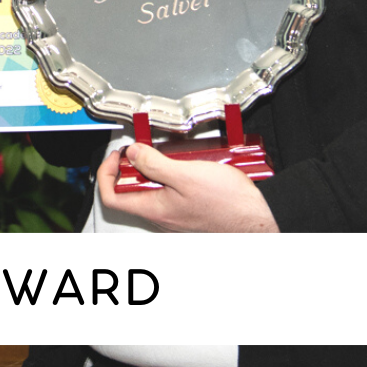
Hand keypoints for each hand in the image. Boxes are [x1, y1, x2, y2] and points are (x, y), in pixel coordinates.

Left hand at [94, 142, 279, 231]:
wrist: (259, 218)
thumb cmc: (228, 203)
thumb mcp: (185, 174)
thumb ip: (154, 163)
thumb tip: (132, 153)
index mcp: (154, 209)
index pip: (111, 197)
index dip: (107, 173)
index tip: (117, 155)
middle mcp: (162, 216)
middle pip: (131, 191)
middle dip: (134, 166)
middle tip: (145, 148)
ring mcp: (175, 216)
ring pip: (152, 190)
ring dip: (155, 169)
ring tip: (169, 154)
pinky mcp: (189, 211)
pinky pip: (171, 192)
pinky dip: (172, 176)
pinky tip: (187, 165)